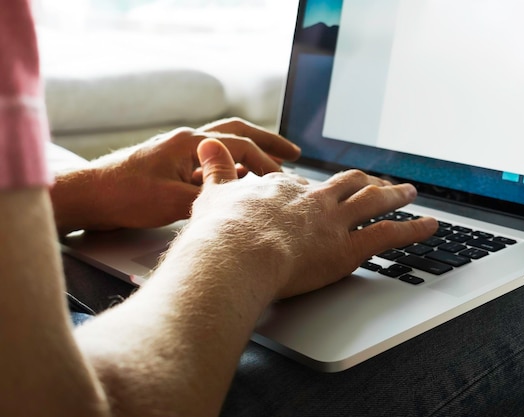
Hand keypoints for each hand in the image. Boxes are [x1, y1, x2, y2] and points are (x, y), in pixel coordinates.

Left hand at [51, 119, 300, 232]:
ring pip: (224, 145)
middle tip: (293, 153)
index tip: (283, 180)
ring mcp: (178, 151)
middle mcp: (186, 140)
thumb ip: (211, 195)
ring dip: (250, 152)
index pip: (239, 147)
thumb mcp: (174, 201)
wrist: (89, 196)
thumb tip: (242, 196)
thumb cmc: (125, 196)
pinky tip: (239, 182)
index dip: (265, 163)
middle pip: (237, 133)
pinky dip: (230, 168)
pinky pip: (210, 162)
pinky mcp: (171, 166)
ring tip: (273, 164)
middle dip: (267, 142)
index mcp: (189, 142)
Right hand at [183, 139, 437, 299]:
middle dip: (364, 182)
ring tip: (410, 190)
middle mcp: (314, 200)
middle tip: (376, 181)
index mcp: (283, 189)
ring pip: (374, 201)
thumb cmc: (221, 231)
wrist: (236, 253)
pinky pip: (389, 235)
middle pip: (347, 184)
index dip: (317, 187)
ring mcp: (334, 221)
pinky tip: (430, 226)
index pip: (305, 185)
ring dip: (394, 195)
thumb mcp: (212, 193)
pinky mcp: (348, 247)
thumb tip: (206, 144)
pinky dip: (413, 229)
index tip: (322, 189)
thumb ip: (215, 169)